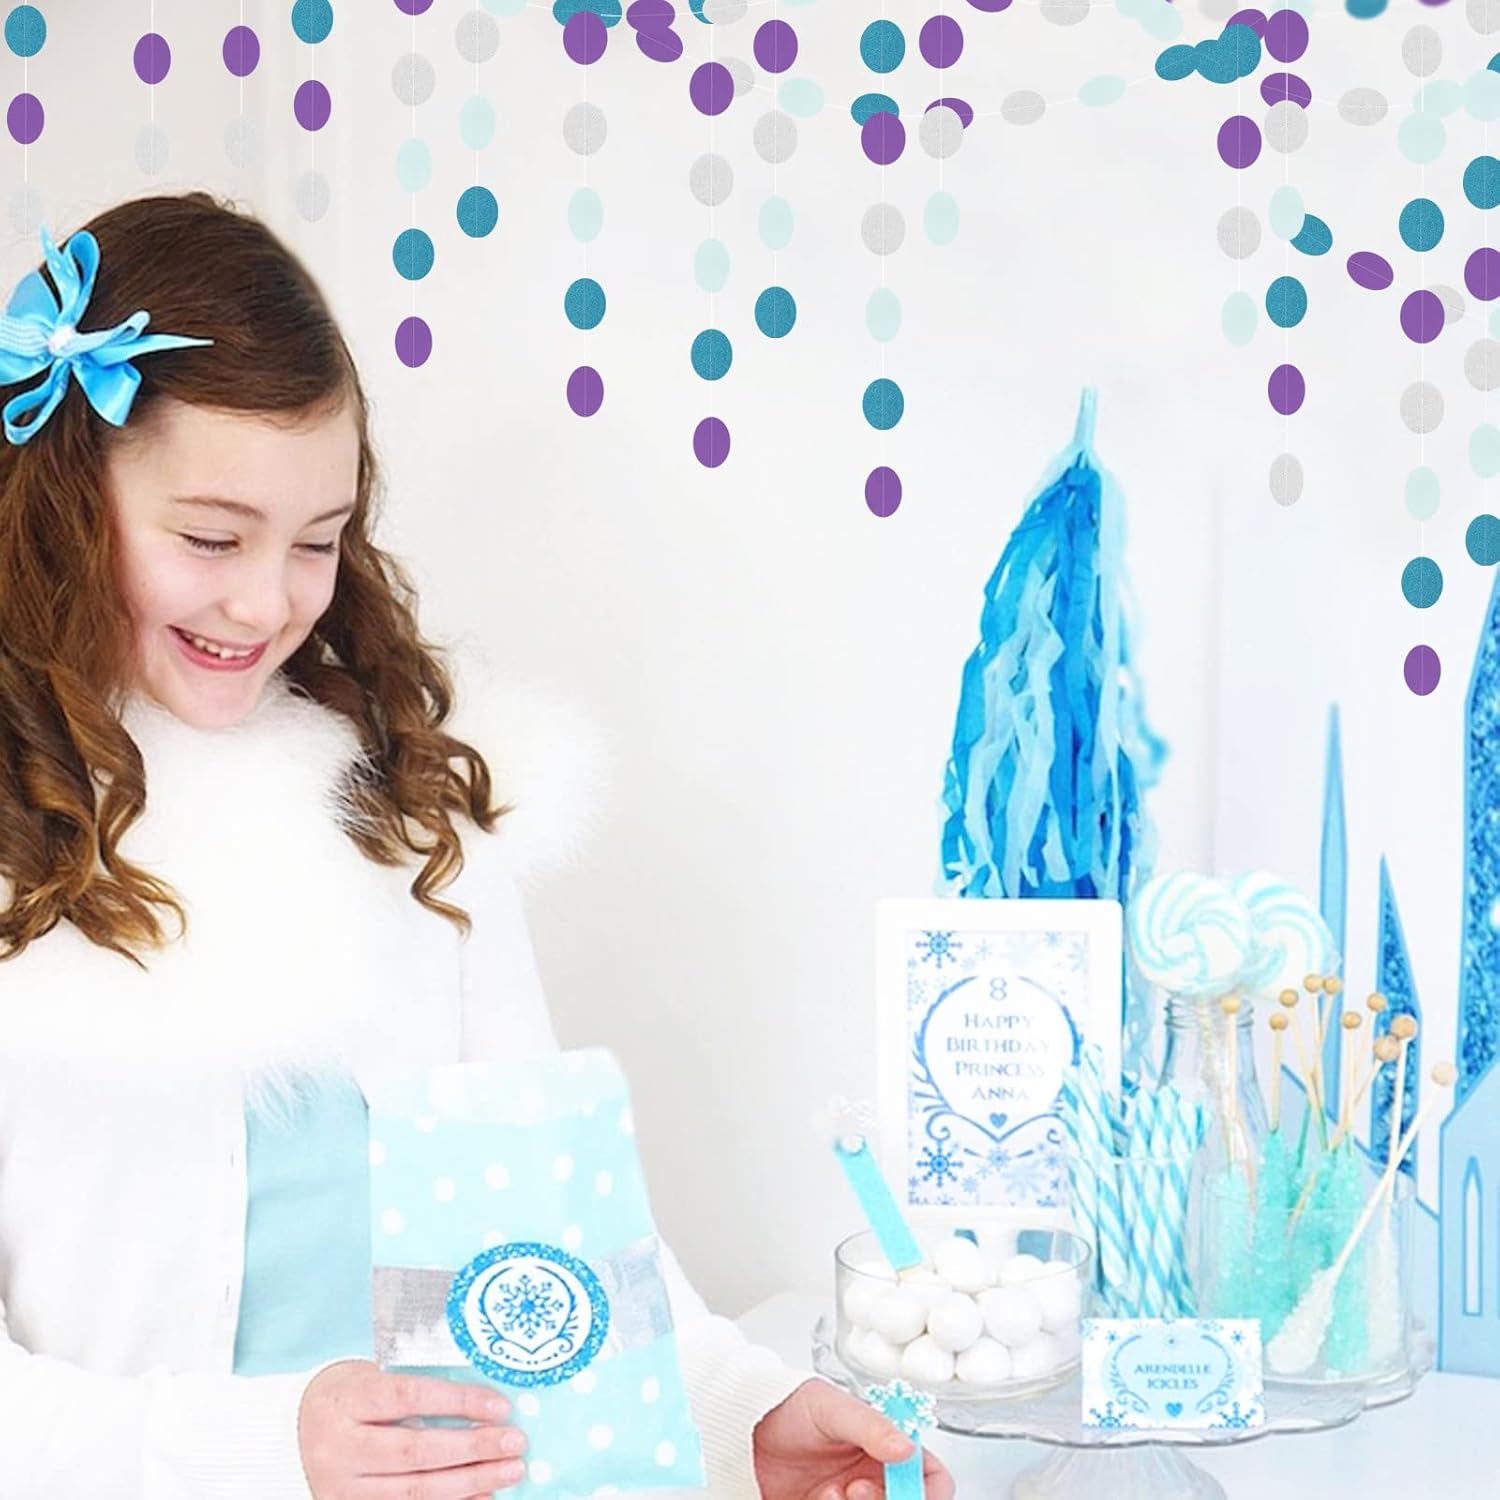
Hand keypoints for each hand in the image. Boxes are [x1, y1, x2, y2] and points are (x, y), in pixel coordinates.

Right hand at [298, 1359, 527, 1499]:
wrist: (296, 1432)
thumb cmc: (351, 1394)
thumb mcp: (374, 1375)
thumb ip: (417, 1385)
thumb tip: (483, 1398)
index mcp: (346, 1400)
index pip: (410, 1398)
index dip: (458, 1402)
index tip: (500, 1405)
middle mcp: (338, 1448)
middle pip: (415, 1451)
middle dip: (473, 1449)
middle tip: (515, 1442)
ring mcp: (341, 1489)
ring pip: (415, 1490)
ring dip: (471, 1482)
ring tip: (510, 1470)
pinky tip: (484, 1494)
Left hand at [753, 1378, 955, 1499]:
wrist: (742, 1428)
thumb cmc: (790, 1406)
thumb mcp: (831, 1407)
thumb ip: (870, 1426)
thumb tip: (906, 1447)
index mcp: (886, 1448)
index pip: (931, 1477)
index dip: (927, 1489)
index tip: (910, 1491)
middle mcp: (875, 1479)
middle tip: (858, 1491)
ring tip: (830, 1493)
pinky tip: (817, 1498)